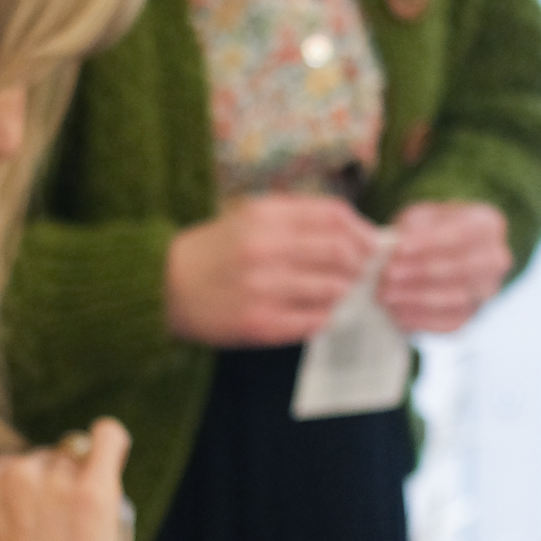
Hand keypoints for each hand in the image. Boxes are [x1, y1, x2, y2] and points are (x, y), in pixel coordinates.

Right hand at [166, 196, 379, 346]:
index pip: (334, 216)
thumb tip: (354, 230)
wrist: (166, 286)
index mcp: (265, 216)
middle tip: (366, 272)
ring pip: (332, 289)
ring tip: (344, 293)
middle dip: (361, 264)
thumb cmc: (217, 250)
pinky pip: (314, 321)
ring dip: (346, 292)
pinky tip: (323, 312)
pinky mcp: (261, 323)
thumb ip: (298, 218)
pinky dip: (327, 317)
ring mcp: (263, 289)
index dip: (362, 230)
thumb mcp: (250, 216)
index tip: (373, 243)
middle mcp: (265, 249)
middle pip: (340, 253)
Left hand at [377, 202, 511, 333]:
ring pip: (456, 299)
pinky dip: (421, 320)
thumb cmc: (426, 231)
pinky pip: (450, 324)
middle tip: (390, 273)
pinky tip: (397, 313)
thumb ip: (412, 229)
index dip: (430, 243)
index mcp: (488, 225)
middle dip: (422, 272)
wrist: (435, 258)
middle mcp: (496, 260)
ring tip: (387, 294)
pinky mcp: (471, 318)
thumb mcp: (420, 218)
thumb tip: (397, 248)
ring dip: (417, 298)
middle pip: (462, 269)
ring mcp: (487, 292)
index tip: (401, 248)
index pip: (462, 234)